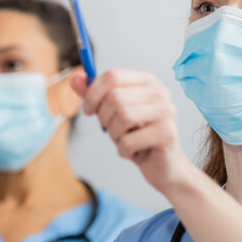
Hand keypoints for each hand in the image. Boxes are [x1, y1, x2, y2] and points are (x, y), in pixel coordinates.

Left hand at [71, 69, 192, 193]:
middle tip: (111, 130)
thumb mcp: (112, 113)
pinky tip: (133, 152)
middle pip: (115, 97)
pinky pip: (129, 141)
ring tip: (124, 140)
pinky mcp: (167, 134)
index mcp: (147, 81)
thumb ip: (94, 95)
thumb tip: (75, 78)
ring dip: (115, 135)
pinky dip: (123, 151)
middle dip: (104, 118)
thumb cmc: (137, 136)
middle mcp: (160, 93)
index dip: (93, 94)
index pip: (113, 76)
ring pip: (122, 117)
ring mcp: (166, 112)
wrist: (163, 165)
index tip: (88, 110)